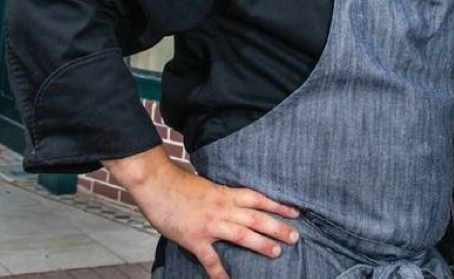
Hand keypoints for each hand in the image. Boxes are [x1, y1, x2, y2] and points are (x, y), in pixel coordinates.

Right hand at [103, 146, 300, 277]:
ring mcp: (210, 224)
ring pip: (242, 235)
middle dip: (278, 227)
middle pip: (257, 218)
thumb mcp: (209, 185)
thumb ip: (224, 196)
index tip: (296, 212)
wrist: (157, 184)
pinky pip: (210, 259)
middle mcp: (223, 208)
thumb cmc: (180, 184)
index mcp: (227, 194)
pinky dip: (219, 272)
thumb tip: (237, 203)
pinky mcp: (194, 238)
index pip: (259, 199)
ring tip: (276, 253)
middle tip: (295, 237)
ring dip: (261, 244)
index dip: (279, 205)